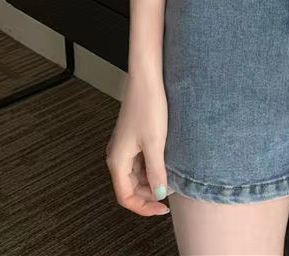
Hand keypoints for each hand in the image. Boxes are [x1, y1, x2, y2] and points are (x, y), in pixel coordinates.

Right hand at [105, 72, 171, 215]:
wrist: (147, 79)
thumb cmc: (148, 106)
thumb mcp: (155, 142)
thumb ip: (156, 171)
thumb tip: (160, 194)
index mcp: (117, 160)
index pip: (125, 196)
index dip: (143, 207)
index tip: (163, 209)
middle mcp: (117, 155)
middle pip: (130, 187)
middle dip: (149, 194)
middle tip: (171, 194)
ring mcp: (125, 146)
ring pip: (136, 174)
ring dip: (151, 180)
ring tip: (171, 179)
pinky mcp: (133, 137)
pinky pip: (140, 161)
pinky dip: (152, 167)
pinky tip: (167, 163)